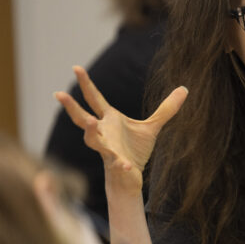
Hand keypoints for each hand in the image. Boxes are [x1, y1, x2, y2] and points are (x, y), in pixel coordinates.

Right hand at [55, 66, 187, 194]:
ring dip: (90, 132)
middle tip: (60, 94)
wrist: (131, 175)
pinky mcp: (116, 164)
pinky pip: (117, 163)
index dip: (86, 84)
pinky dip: (121, 163)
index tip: (76, 67)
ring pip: (92, 140)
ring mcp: (107, 148)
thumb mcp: (152, 126)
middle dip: (71, 106)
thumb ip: (166, 109)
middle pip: (82, 118)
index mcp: (109, 120)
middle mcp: (103, 132)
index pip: (94, 99)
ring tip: (91, 122)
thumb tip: (184, 88)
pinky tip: (126, 165)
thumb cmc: (135, 150)